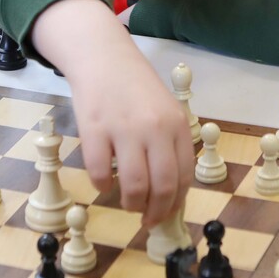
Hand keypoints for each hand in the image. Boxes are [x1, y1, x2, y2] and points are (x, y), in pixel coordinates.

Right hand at [31, 0, 192, 224]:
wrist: (104, 58)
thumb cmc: (136, 88)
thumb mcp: (165, 111)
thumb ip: (170, 145)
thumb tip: (171, 193)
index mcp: (177, 124)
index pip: (184, 176)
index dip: (175, 203)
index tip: (166, 214)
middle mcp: (155, 128)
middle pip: (162, 186)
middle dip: (155, 211)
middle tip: (147, 219)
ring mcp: (124, 128)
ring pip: (133, 185)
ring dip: (131, 203)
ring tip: (128, 203)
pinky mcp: (95, 129)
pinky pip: (101, 173)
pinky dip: (103, 185)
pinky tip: (105, 182)